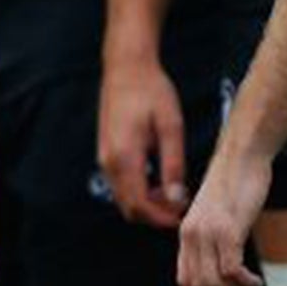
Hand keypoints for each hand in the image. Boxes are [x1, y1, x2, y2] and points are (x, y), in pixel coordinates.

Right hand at [97, 55, 187, 228]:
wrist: (126, 67)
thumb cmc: (152, 91)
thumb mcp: (171, 126)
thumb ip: (173, 164)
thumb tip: (176, 198)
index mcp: (125, 157)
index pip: (139, 205)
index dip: (161, 218)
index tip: (182, 217)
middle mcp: (109, 162)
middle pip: (128, 208)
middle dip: (154, 215)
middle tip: (181, 208)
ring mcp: (104, 158)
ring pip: (123, 199)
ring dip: (146, 205)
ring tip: (173, 194)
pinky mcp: (105, 153)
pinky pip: (120, 185)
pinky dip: (138, 192)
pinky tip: (159, 181)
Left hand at [177, 151, 269, 285]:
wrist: (243, 154)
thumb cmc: (235, 183)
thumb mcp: (217, 214)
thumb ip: (214, 238)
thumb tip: (225, 268)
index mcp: (187, 234)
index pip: (185, 281)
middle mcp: (192, 235)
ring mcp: (209, 232)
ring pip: (214, 283)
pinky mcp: (228, 228)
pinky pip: (231, 269)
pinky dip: (244, 283)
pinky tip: (257, 284)